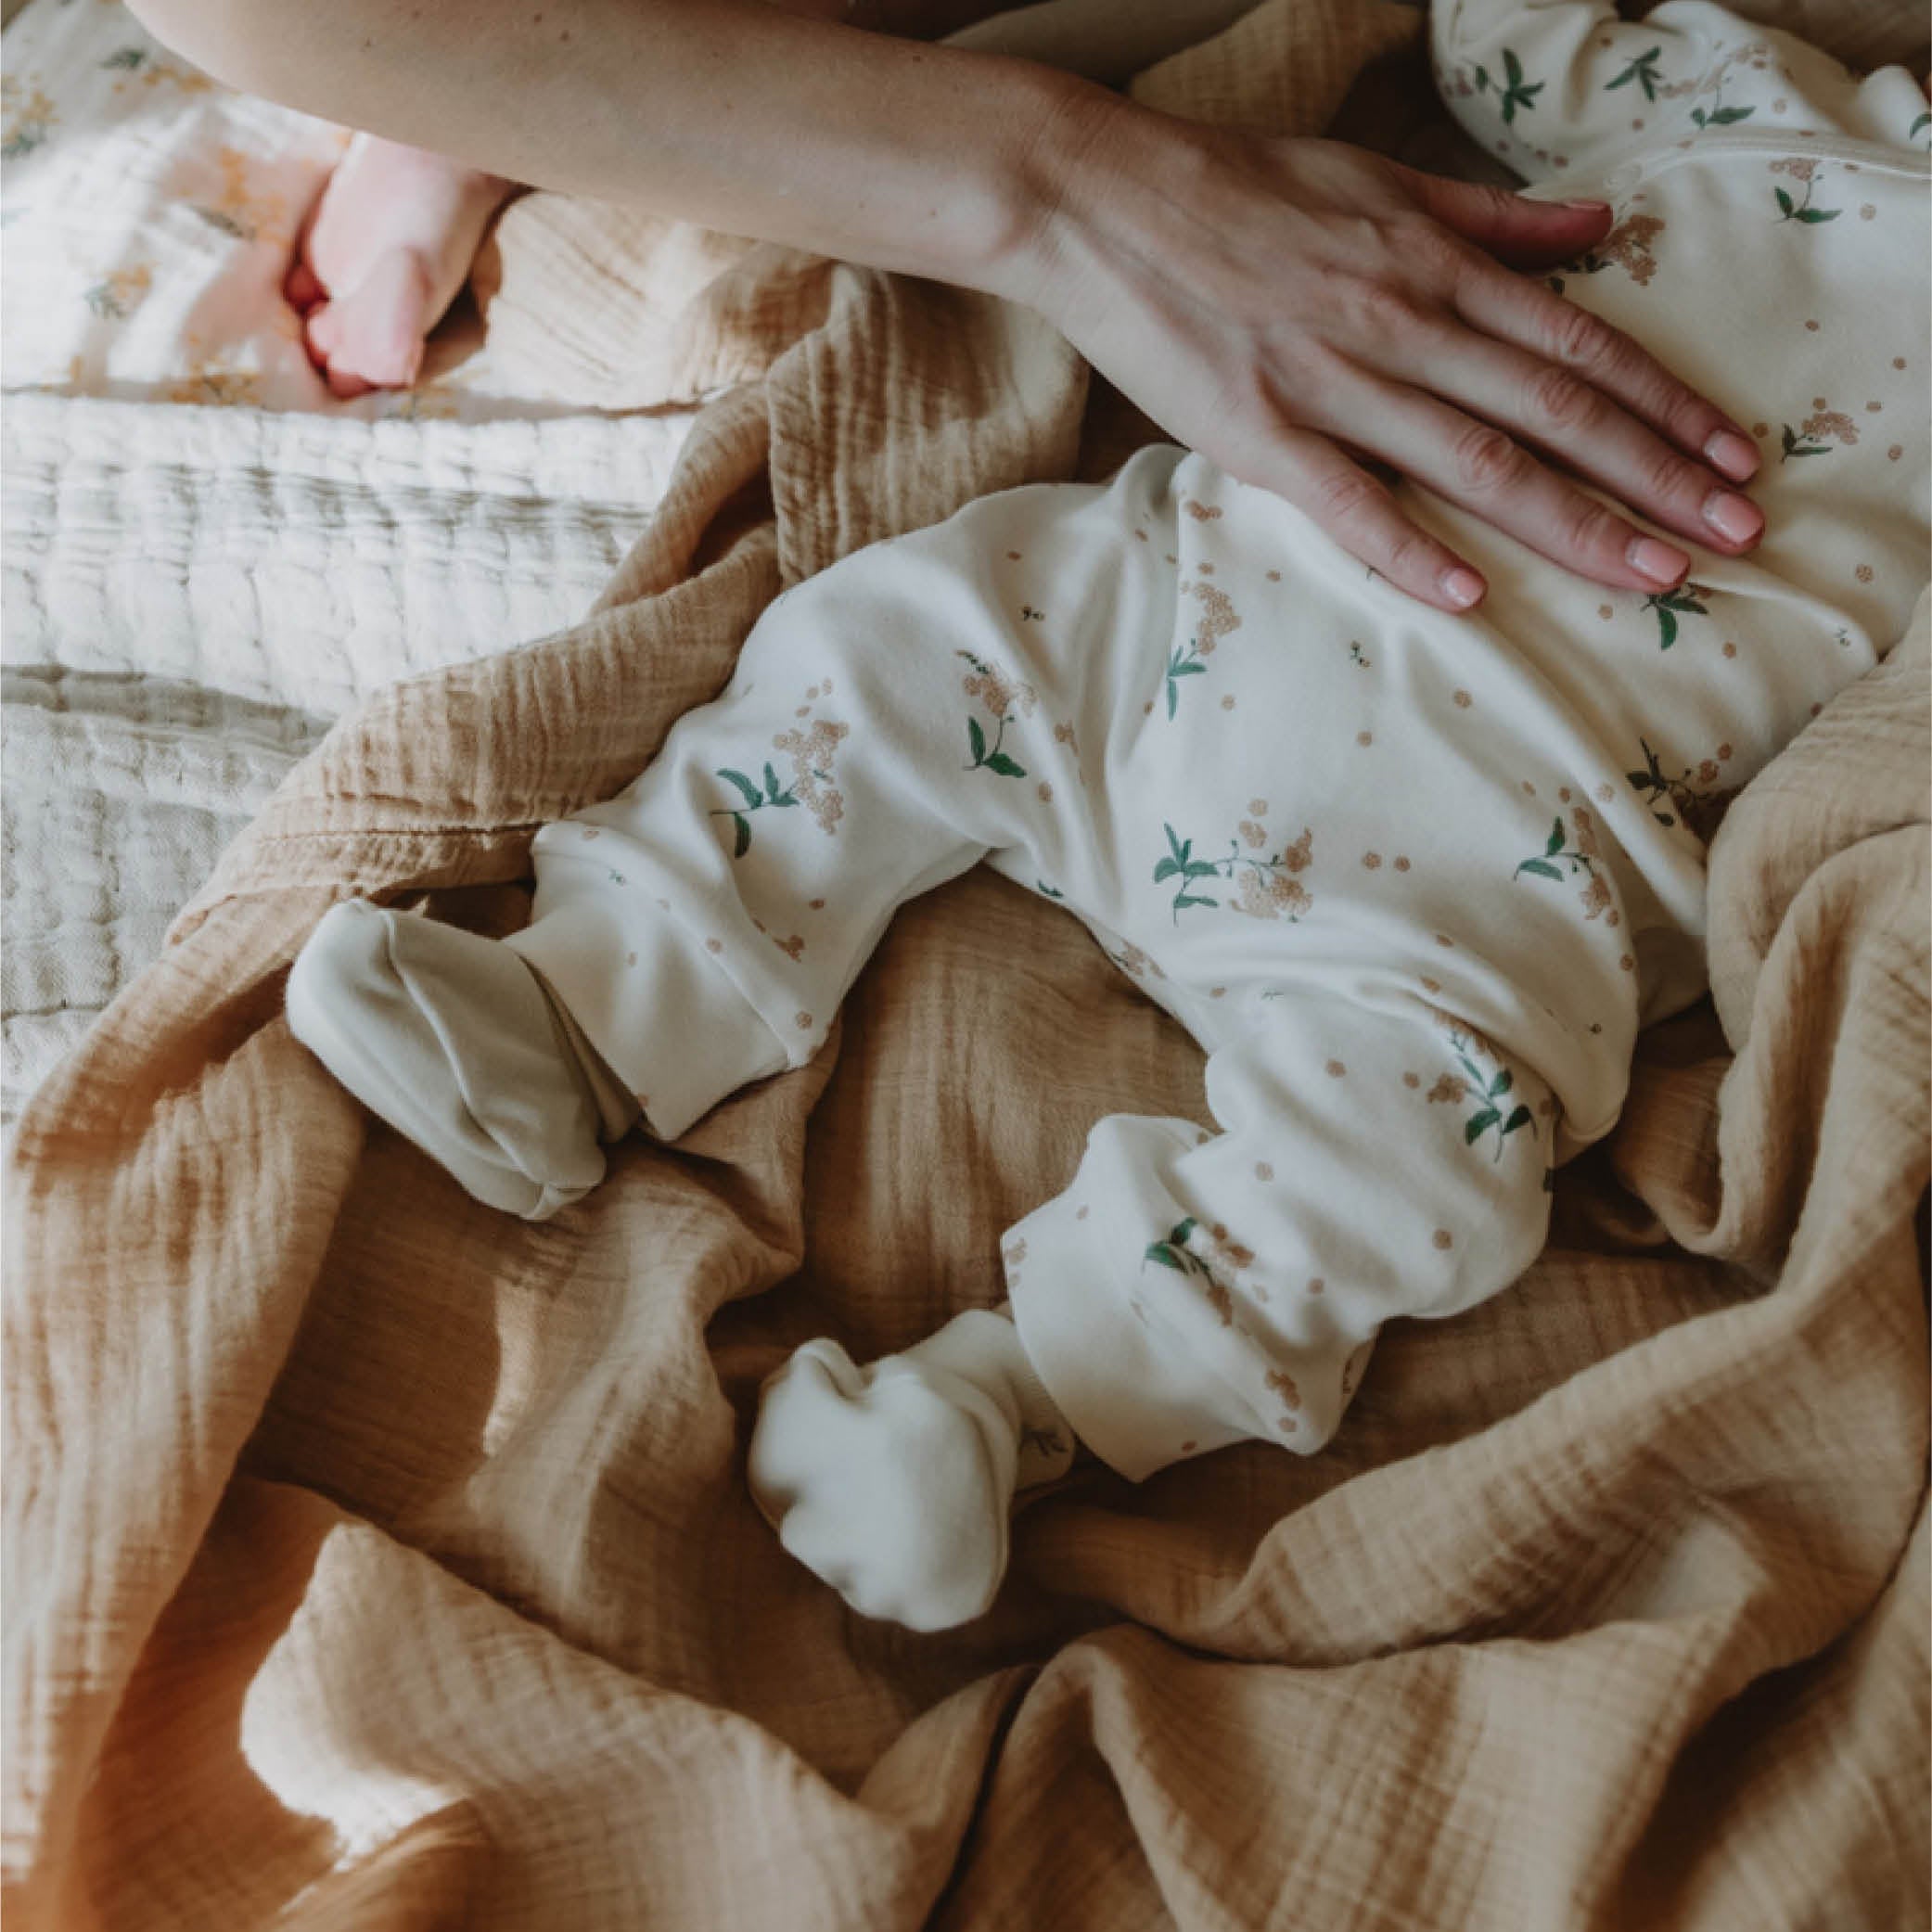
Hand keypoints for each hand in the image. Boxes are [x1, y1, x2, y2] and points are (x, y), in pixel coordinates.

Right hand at [1006, 105, 1764, 612]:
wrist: (1103, 200)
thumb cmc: (1239, 187)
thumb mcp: (1381, 178)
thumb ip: (1494, 217)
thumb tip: (1597, 229)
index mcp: (1436, 265)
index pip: (1580, 345)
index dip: (1666, 404)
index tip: (1732, 454)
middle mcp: (1405, 325)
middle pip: (1558, 413)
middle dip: (1659, 477)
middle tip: (1737, 537)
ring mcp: (1333, 383)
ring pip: (1479, 462)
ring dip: (1576, 524)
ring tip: (1654, 575)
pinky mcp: (1258, 432)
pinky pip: (1347, 499)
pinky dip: (1409, 548)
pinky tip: (1470, 597)